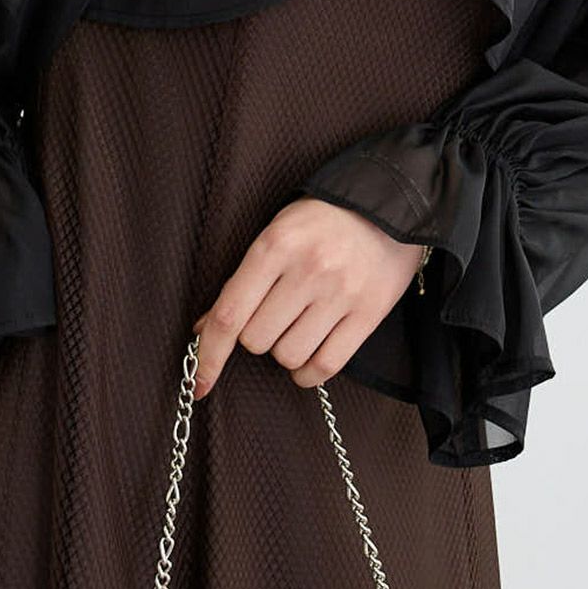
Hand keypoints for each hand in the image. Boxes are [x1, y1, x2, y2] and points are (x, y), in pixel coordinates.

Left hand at [189, 199, 427, 401]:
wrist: (388, 204)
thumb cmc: (322, 220)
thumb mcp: (277, 232)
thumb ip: (242, 280)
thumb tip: (205, 328)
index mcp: (276, 245)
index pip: (230, 313)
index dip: (209, 355)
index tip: (199, 384)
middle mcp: (307, 269)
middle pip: (256, 340)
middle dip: (256, 336)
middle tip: (274, 314)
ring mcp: (340, 293)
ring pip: (288, 356)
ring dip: (284, 351)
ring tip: (297, 326)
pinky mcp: (368, 313)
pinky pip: (325, 366)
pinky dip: (308, 373)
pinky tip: (307, 359)